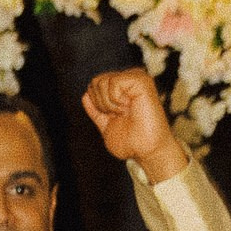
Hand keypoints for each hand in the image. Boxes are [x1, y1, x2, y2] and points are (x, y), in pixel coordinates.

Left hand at [81, 68, 187, 182]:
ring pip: (102, 81)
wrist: (146, 151)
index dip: (97, 105)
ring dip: (107, 104)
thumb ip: (96, 111)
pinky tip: (127, 107)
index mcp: (122, 90)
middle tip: (118, 115)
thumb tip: (85, 95)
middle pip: (96, 81)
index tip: (113, 118)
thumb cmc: (131, 143)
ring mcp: (136, 79)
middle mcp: (129, 81)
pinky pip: (114, 82)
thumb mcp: (106, 126)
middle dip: (100, 104)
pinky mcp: (141, 80)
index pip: (94, 86)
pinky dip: (115, 99)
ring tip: (124, 112)